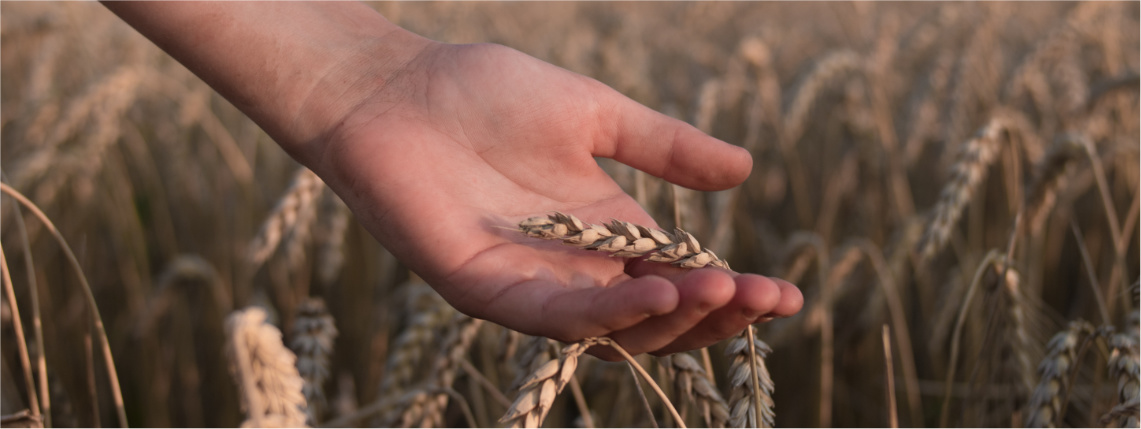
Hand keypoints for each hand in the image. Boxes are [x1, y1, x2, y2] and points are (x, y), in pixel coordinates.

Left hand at [312, 41, 802, 357]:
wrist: (397, 86)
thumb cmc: (487, 92)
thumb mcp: (596, 114)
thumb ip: (665, 147)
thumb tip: (746, 171)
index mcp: (603, 233)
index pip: (679, 281)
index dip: (733, 294)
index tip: (787, 295)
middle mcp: (571, 269)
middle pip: (654, 321)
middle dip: (713, 316)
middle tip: (761, 298)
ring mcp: (527, 284)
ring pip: (609, 331)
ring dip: (667, 319)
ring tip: (717, 292)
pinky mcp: (483, 288)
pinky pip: (551, 316)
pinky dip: (604, 312)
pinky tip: (651, 292)